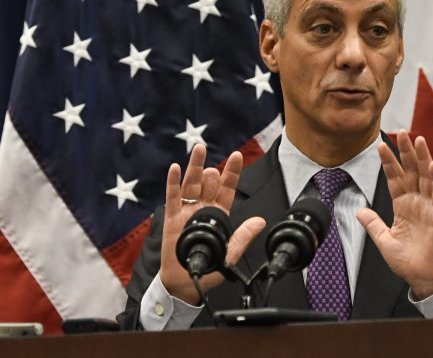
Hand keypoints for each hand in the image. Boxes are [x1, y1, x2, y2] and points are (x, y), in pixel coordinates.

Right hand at [159, 144, 265, 304]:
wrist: (184, 282)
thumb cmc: (207, 268)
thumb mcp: (230, 253)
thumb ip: (243, 237)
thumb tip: (260, 222)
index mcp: (219, 214)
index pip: (227, 188)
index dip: (232, 172)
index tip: (237, 156)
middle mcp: (203, 208)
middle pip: (209, 183)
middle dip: (212, 173)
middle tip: (214, 171)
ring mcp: (187, 210)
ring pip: (191, 183)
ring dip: (195, 166)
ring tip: (199, 150)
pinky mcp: (172, 217)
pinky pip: (172, 196)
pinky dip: (173, 182)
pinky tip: (175, 168)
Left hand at [356, 130, 432, 299]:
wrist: (424, 278)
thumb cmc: (408, 261)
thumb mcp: (384, 240)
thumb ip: (373, 224)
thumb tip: (359, 211)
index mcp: (403, 206)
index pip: (394, 178)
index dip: (388, 162)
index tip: (379, 145)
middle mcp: (417, 202)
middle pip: (410, 171)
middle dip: (404, 151)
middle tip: (400, 131)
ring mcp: (429, 206)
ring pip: (425, 176)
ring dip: (421, 158)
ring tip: (417, 139)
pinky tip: (432, 164)